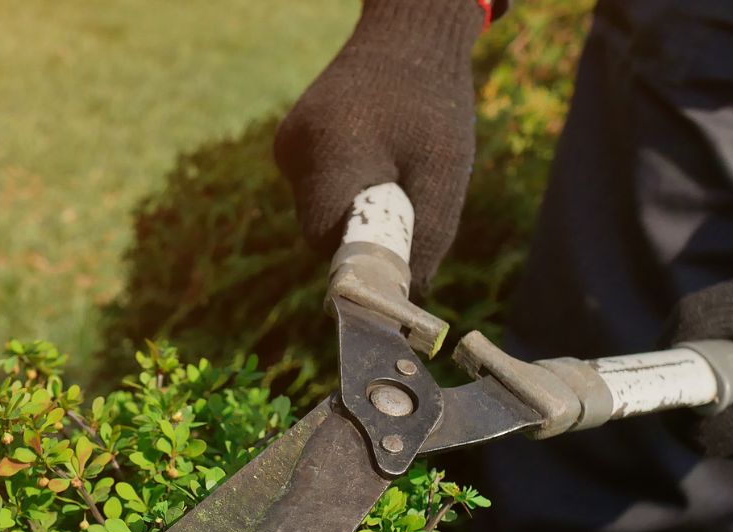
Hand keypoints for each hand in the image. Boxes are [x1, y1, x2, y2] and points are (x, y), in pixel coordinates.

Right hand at [273, 0, 482, 291]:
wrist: (408, 35)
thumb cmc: (434, 103)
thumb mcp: (446, 171)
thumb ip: (428, 235)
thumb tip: (411, 294)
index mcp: (331, 152)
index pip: (326, 239)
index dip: (359, 259)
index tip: (393, 262)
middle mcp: (296, 150)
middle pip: (319, 230)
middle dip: (362, 234)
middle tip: (405, 208)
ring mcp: (287, 146)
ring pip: (316, 212)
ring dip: (354, 209)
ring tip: (393, 169)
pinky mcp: (289, 144)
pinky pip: (315, 190)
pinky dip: (345, 189)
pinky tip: (371, 158)